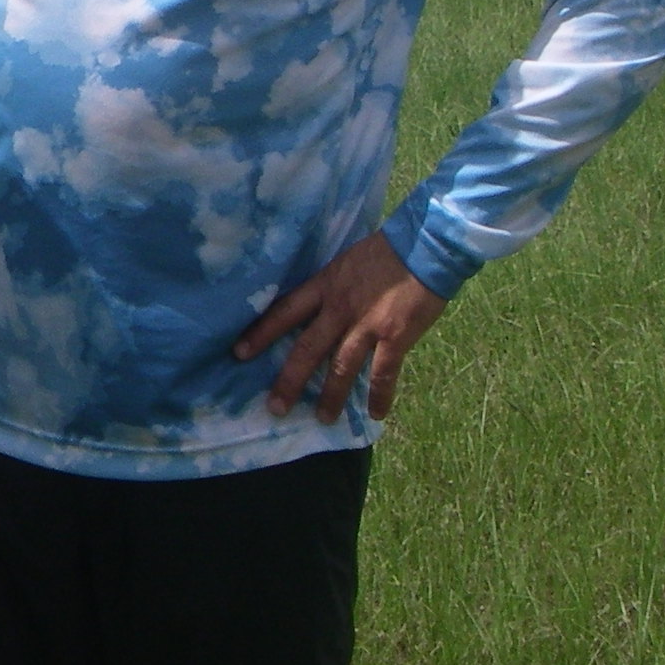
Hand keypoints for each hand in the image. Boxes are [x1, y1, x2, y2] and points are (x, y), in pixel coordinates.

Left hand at [234, 232, 446, 424]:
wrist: (425, 246)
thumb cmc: (385, 253)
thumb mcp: (344, 263)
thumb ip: (329, 288)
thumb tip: (315, 312)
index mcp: (325, 287)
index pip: (284, 312)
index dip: (261, 333)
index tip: (239, 354)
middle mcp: (340, 308)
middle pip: (307, 349)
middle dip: (289, 381)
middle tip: (275, 407)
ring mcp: (368, 325)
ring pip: (342, 367)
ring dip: (331, 396)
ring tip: (323, 418)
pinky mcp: (395, 337)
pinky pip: (384, 373)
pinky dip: (379, 396)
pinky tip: (376, 414)